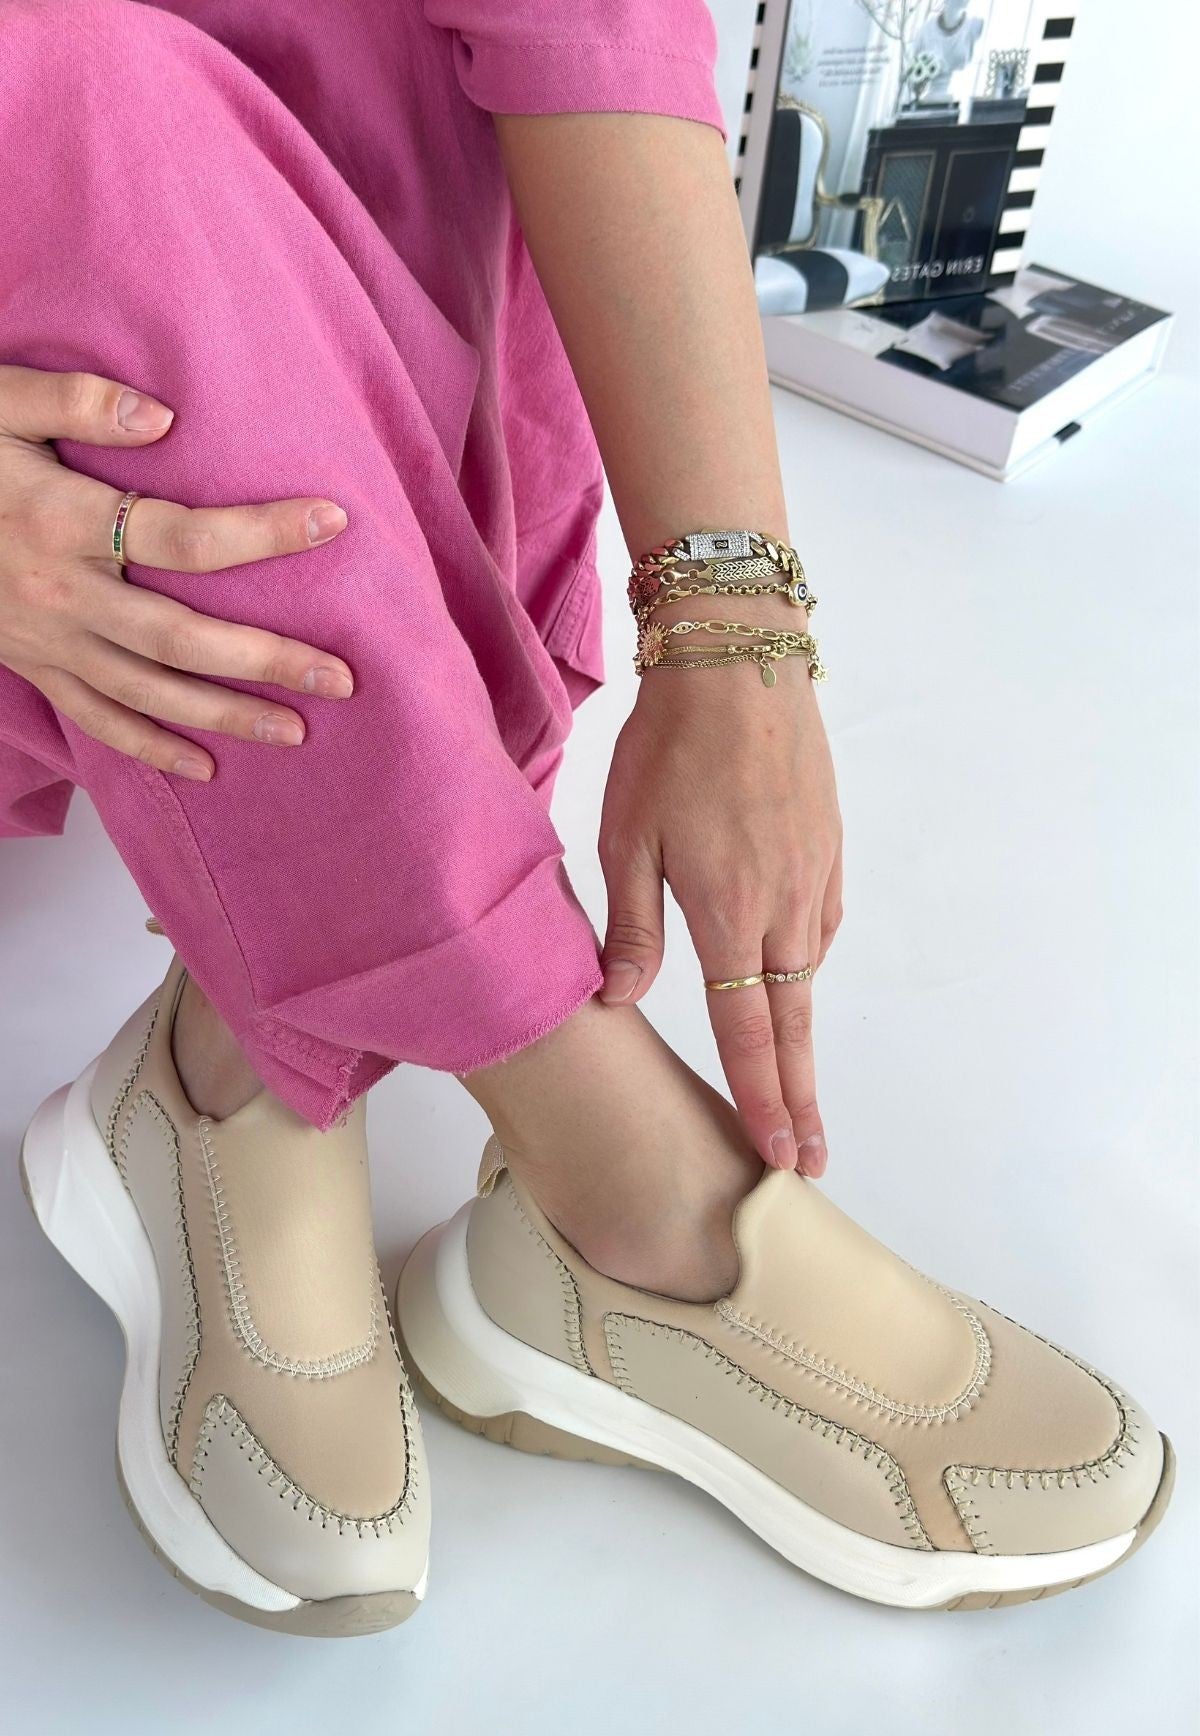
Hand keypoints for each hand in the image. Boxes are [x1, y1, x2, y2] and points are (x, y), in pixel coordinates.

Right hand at [0, 364, 353, 781]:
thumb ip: (75, 400)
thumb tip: (162, 414)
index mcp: (61, 521)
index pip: (184, 537)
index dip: (263, 534)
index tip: (333, 523)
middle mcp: (61, 594)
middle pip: (183, 640)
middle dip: (268, 662)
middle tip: (341, 679)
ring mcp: (46, 641)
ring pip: (148, 695)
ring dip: (226, 717)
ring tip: (298, 731)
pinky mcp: (33, 666)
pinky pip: (97, 719)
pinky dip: (151, 748)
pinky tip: (205, 765)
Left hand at [597, 660, 842, 1175]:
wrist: (740, 661)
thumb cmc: (671, 745)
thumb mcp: (628, 835)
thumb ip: (632, 925)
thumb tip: (620, 999)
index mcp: (730, 911)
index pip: (749, 1029)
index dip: (762, 1097)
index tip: (778, 1154)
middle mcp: (784, 905)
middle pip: (793, 1024)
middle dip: (800, 1098)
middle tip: (812, 1159)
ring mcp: (814, 877)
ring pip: (806, 976)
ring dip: (801, 1037)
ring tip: (796, 1086)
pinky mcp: (827, 849)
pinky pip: (819, 927)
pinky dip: (805, 968)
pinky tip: (793, 978)